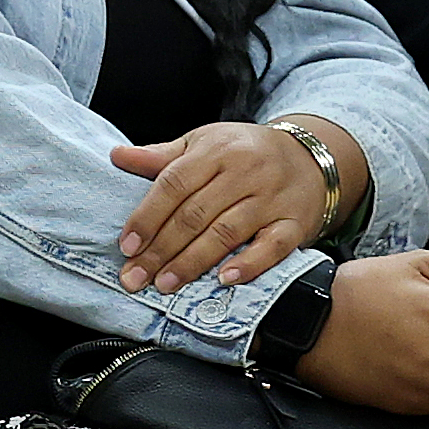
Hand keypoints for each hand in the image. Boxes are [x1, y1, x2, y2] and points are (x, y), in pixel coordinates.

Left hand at [114, 116, 359, 292]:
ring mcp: (272, 197)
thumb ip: (162, 157)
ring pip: (227, 232)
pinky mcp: (295, 223)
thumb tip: (117, 157)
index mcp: (217, 149)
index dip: (148, 216)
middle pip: (196, 213)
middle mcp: (245, 171)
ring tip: (166, 284)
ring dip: (193, 262)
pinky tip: (225, 279)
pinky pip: (273, 246)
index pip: (174, 184)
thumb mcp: (204, 144)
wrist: (311, 157)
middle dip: (161, 249)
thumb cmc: (246, 152)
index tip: (127, 245)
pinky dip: (250, 264)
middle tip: (136, 278)